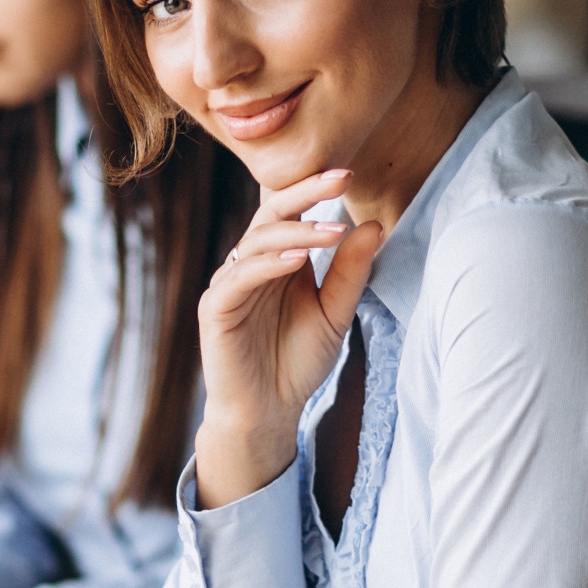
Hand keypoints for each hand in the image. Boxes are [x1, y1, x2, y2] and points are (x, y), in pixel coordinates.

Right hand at [194, 168, 383, 507]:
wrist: (268, 413)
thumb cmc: (296, 362)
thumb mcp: (334, 313)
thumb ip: (349, 272)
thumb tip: (372, 225)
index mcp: (276, 259)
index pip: (290, 211)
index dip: (313, 189)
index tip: (348, 173)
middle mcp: (248, 264)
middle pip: (270, 214)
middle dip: (305, 194)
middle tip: (340, 178)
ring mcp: (229, 284)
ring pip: (256, 242)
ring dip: (296, 233)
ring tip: (333, 232)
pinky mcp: (216, 309)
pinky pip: (238, 278)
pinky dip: (267, 265)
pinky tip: (296, 261)